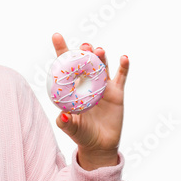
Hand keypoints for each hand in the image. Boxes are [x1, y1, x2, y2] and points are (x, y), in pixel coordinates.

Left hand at [50, 33, 128, 168]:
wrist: (100, 145)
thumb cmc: (82, 135)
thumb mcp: (71, 130)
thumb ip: (65, 123)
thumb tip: (61, 116)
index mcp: (73, 88)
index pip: (66, 66)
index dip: (62, 50)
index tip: (56, 35)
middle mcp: (87, 83)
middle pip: (85, 62)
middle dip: (84, 51)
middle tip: (84, 45)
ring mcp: (103, 86)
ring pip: (102, 66)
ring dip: (100, 56)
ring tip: (98, 50)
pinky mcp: (117, 92)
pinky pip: (121, 77)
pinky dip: (123, 66)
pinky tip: (123, 58)